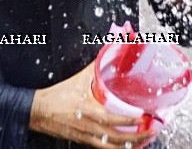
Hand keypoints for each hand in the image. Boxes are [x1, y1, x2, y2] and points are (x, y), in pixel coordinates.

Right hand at [29, 65, 156, 148]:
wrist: (39, 111)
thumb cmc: (58, 96)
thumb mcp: (78, 80)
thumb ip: (96, 67)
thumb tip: (110, 51)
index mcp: (89, 111)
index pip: (115, 120)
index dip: (132, 121)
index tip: (145, 117)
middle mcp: (90, 127)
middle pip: (118, 138)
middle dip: (138, 137)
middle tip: (152, 131)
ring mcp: (87, 137)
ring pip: (113, 147)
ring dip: (131, 146)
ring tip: (145, 141)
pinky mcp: (84, 141)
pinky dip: (117, 148)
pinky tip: (126, 146)